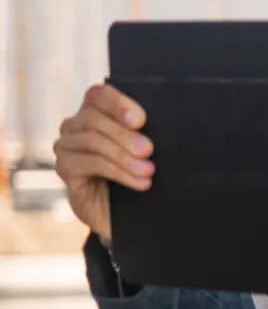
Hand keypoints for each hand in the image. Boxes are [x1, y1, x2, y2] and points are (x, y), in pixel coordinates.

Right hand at [52, 84, 153, 242]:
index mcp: (97, 112)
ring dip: (123, 156)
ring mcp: (67, 146)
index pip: (98, 94)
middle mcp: (76, 125)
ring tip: (148, 171)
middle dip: (125, 135)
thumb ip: (146, 133)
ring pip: (91, 140)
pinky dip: (117, 172)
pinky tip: (138, 182)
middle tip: (148, 151)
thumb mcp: (148, 150)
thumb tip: (161, 125)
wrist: (132, 213)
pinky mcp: (65, 168)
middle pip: (93, 118)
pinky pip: (88, 162)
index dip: (117, 104)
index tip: (141, 120)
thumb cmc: (142, 173)